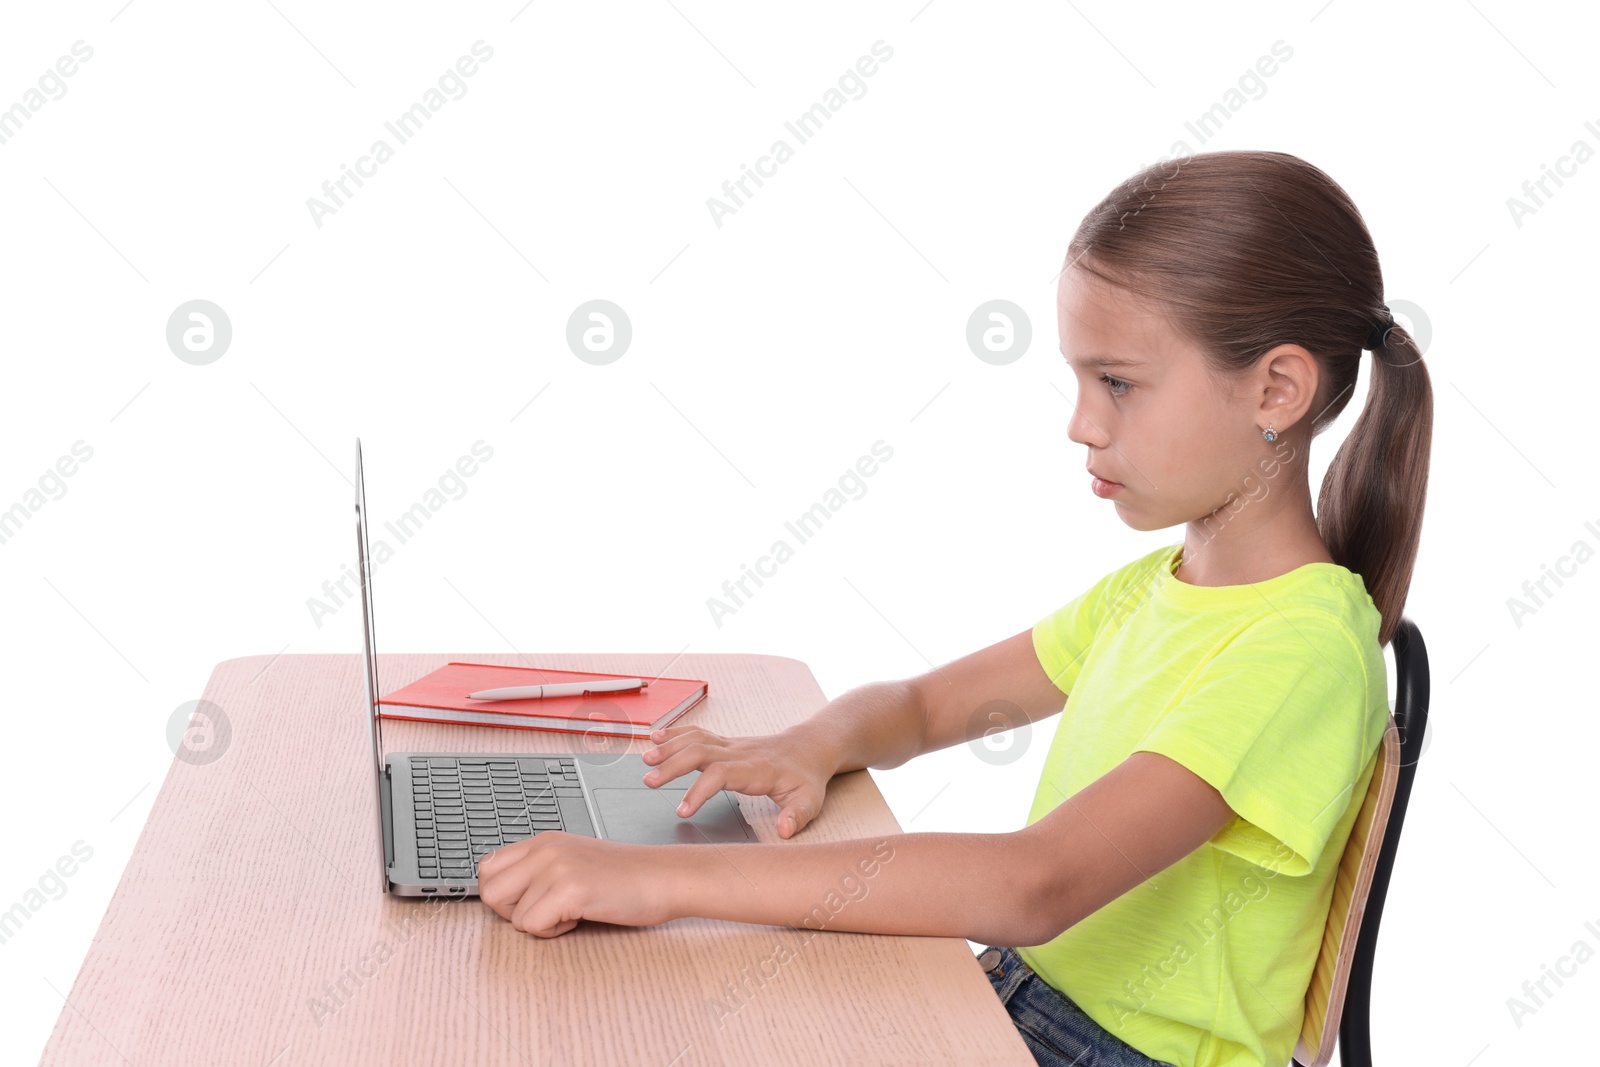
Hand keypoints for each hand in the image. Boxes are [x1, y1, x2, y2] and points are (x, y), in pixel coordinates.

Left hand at [477, 832, 673, 937]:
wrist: (664, 877)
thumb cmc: (625, 878)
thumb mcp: (574, 862)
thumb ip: (540, 871)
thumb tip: (503, 895)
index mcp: (544, 841)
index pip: (488, 867)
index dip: (503, 894)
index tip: (530, 902)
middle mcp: (545, 849)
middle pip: (489, 889)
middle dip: (511, 911)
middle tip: (545, 911)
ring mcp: (556, 867)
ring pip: (511, 914)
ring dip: (538, 924)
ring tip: (570, 912)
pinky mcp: (569, 889)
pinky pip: (533, 926)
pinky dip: (554, 931)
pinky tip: (580, 917)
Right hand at [641, 724, 833, 838]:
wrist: (809, 748)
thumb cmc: (806, 777)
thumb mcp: (811, 800)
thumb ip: (798, 815)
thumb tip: (785, 830)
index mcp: (757, 769)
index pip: (722, 774)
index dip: (700, 790)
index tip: (683, 811)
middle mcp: (740, 753)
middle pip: (701, 752)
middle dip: (673, 765)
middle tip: (649, 781)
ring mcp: (731, 745)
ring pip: (696, 740)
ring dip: (669, 747)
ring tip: (646, 759)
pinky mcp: (725, 743)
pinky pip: (697, 733)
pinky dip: (675, 733)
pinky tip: (656, 737)